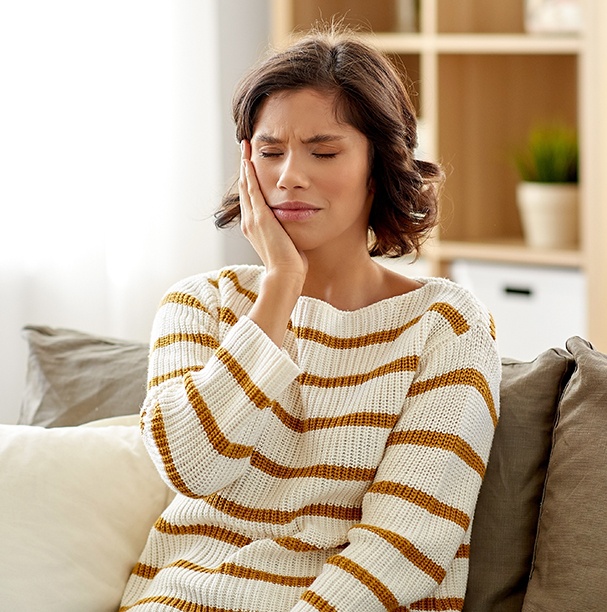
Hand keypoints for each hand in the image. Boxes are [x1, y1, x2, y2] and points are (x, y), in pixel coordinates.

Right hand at [239, 140, 307, 282]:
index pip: (250, 198)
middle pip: (244, 188)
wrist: (285, 275)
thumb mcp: (286, 242)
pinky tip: (250, 161)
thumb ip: (286, 230)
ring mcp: (253, 219)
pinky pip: (252, 190)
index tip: (251, 164)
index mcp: (254, 227)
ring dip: (245, 165)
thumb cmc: (290, 264)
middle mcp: (249, 221)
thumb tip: (296, 224)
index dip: (249, 180)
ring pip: (246, 185)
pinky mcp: (260, 218)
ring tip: (245, 147)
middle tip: (244, 148)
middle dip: (245, 167)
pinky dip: (250, 174)